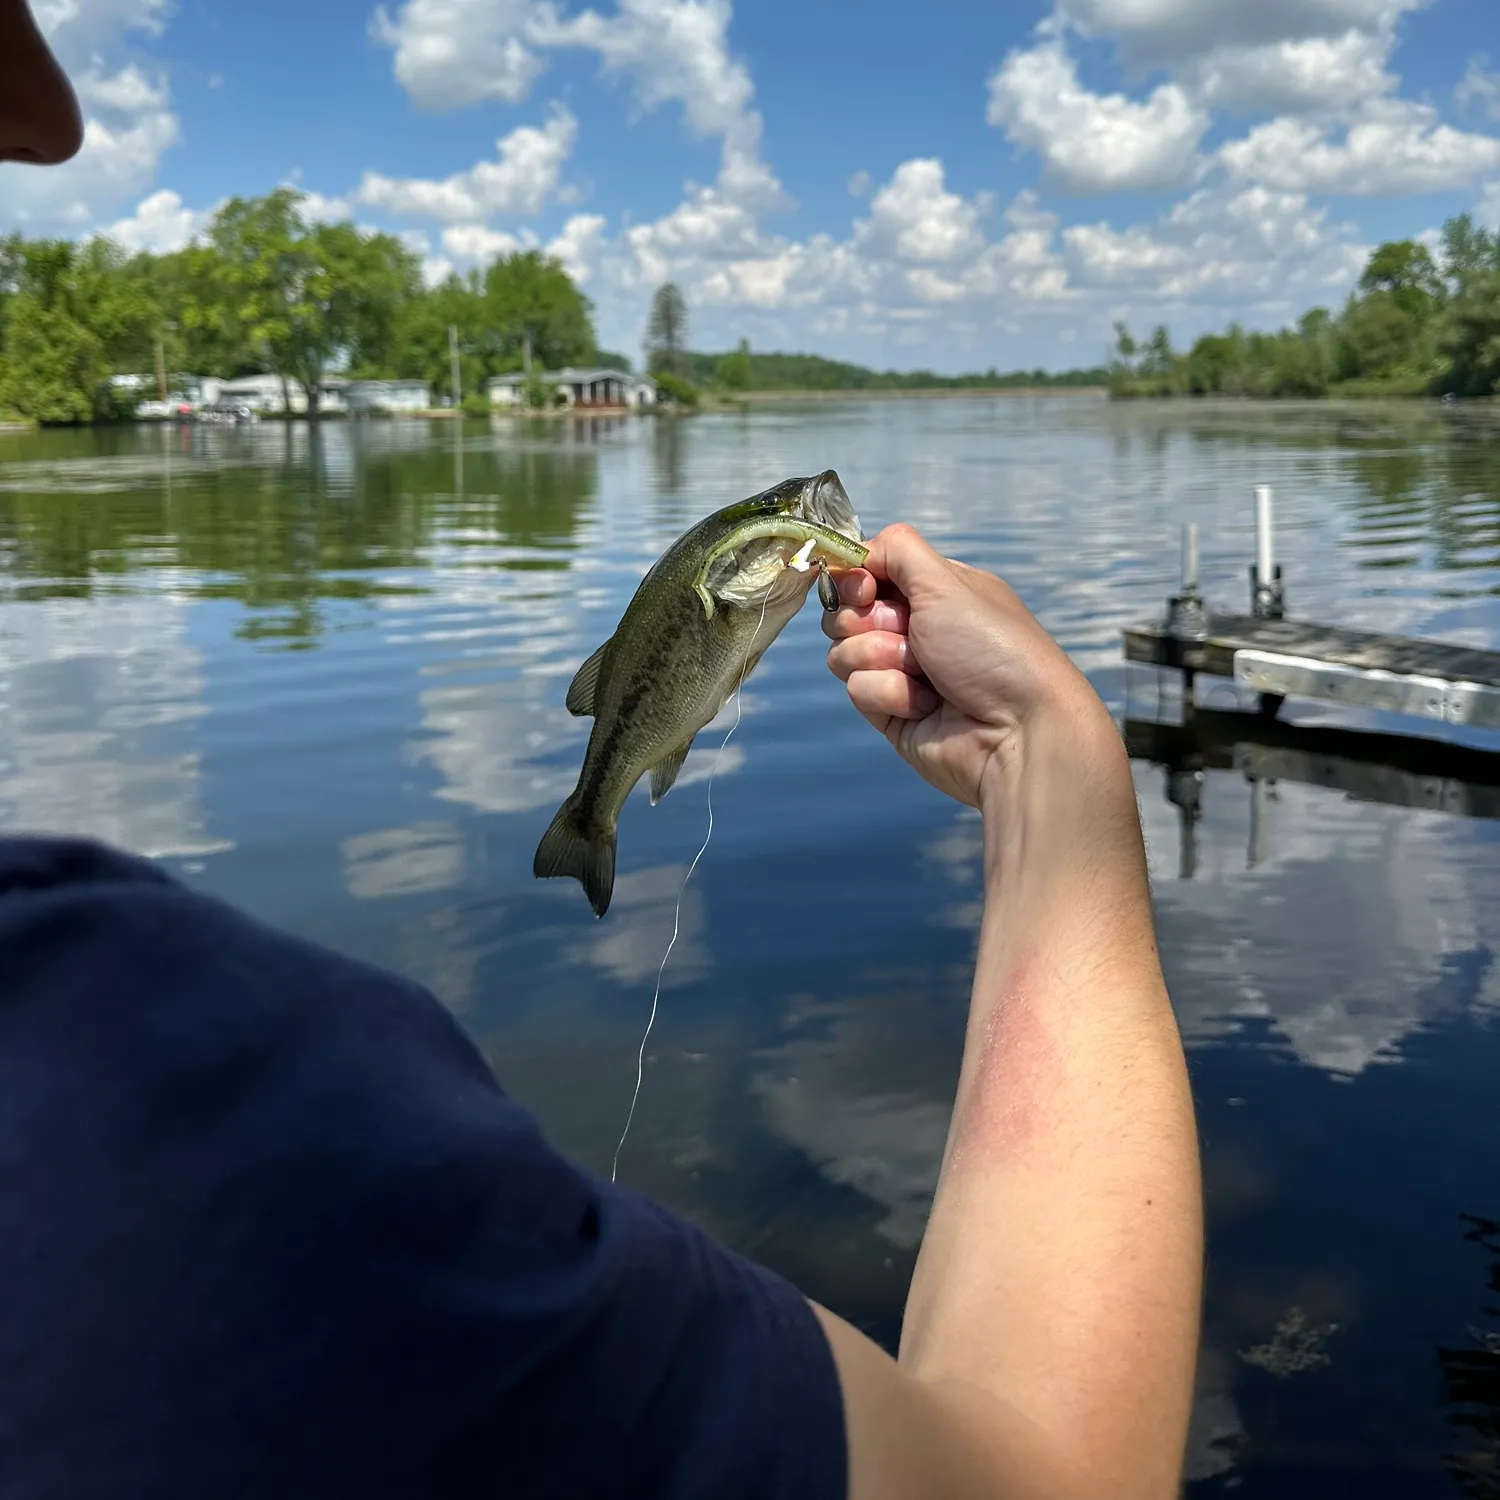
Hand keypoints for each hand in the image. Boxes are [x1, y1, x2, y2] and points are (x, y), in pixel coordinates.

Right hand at [823, 524, 1115, 810]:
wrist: (1015, 732)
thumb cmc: (993, 649)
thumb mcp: (946, 581)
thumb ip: (895, 550)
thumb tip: (853, 553)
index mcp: (934, 591)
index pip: (868, 572)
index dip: (857, 580)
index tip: (867, 590)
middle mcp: (917, 628)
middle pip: (847, 612)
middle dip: (871, 622)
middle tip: (912, 634)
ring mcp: (901, 672)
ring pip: (844, 652)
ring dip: (883, 658)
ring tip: (925, 673)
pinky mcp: (891, 712)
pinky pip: (858, 690)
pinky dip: (890, 694)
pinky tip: (926, 706)